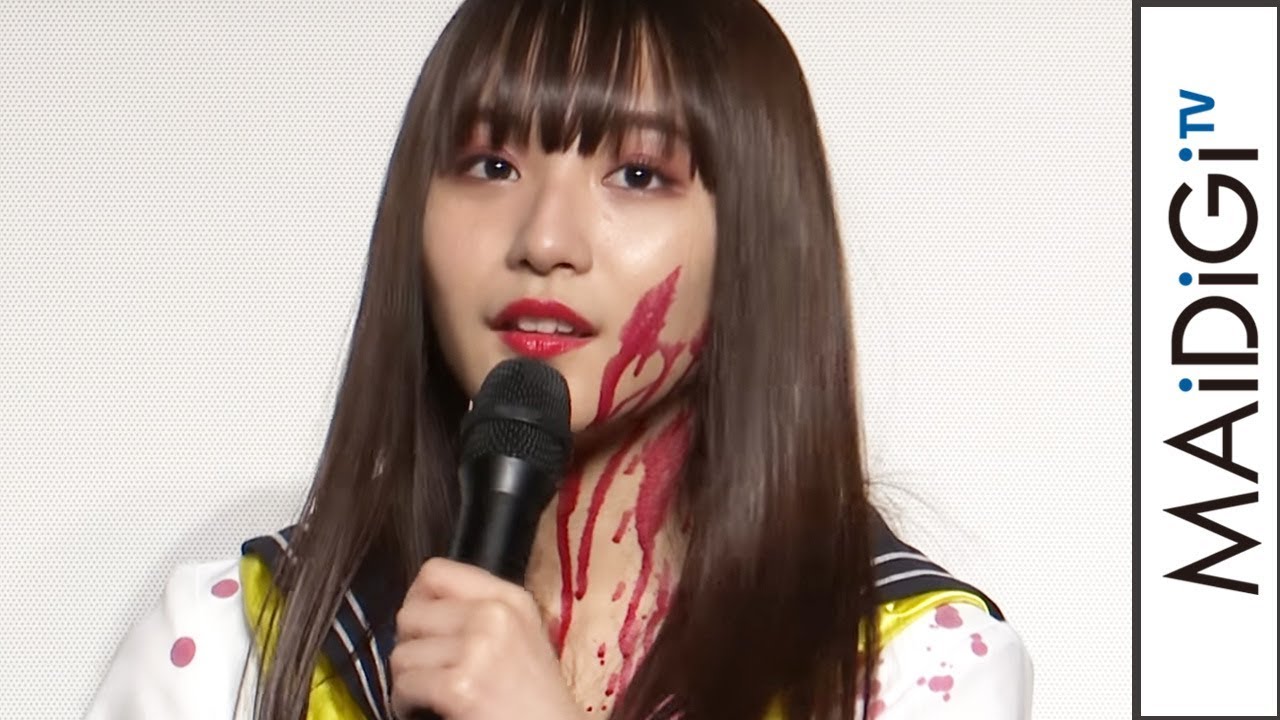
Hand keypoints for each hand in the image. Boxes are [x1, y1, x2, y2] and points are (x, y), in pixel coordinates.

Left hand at [390, 557, 584, 719]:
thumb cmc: (534, 698)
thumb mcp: (520, 636)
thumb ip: (479, 613)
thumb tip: (420, 609)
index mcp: (510, 598)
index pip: (435, 572)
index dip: (416, 601)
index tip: (421, 628)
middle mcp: (495, 614)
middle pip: (410, 613)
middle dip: (409, 646)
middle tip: (423, 669)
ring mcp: (478, 648)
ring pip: (402, 653)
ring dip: (406, 679)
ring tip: (426, 695)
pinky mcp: (460, 686)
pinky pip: (404, 685)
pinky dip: (404, 704)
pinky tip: (423, 711)